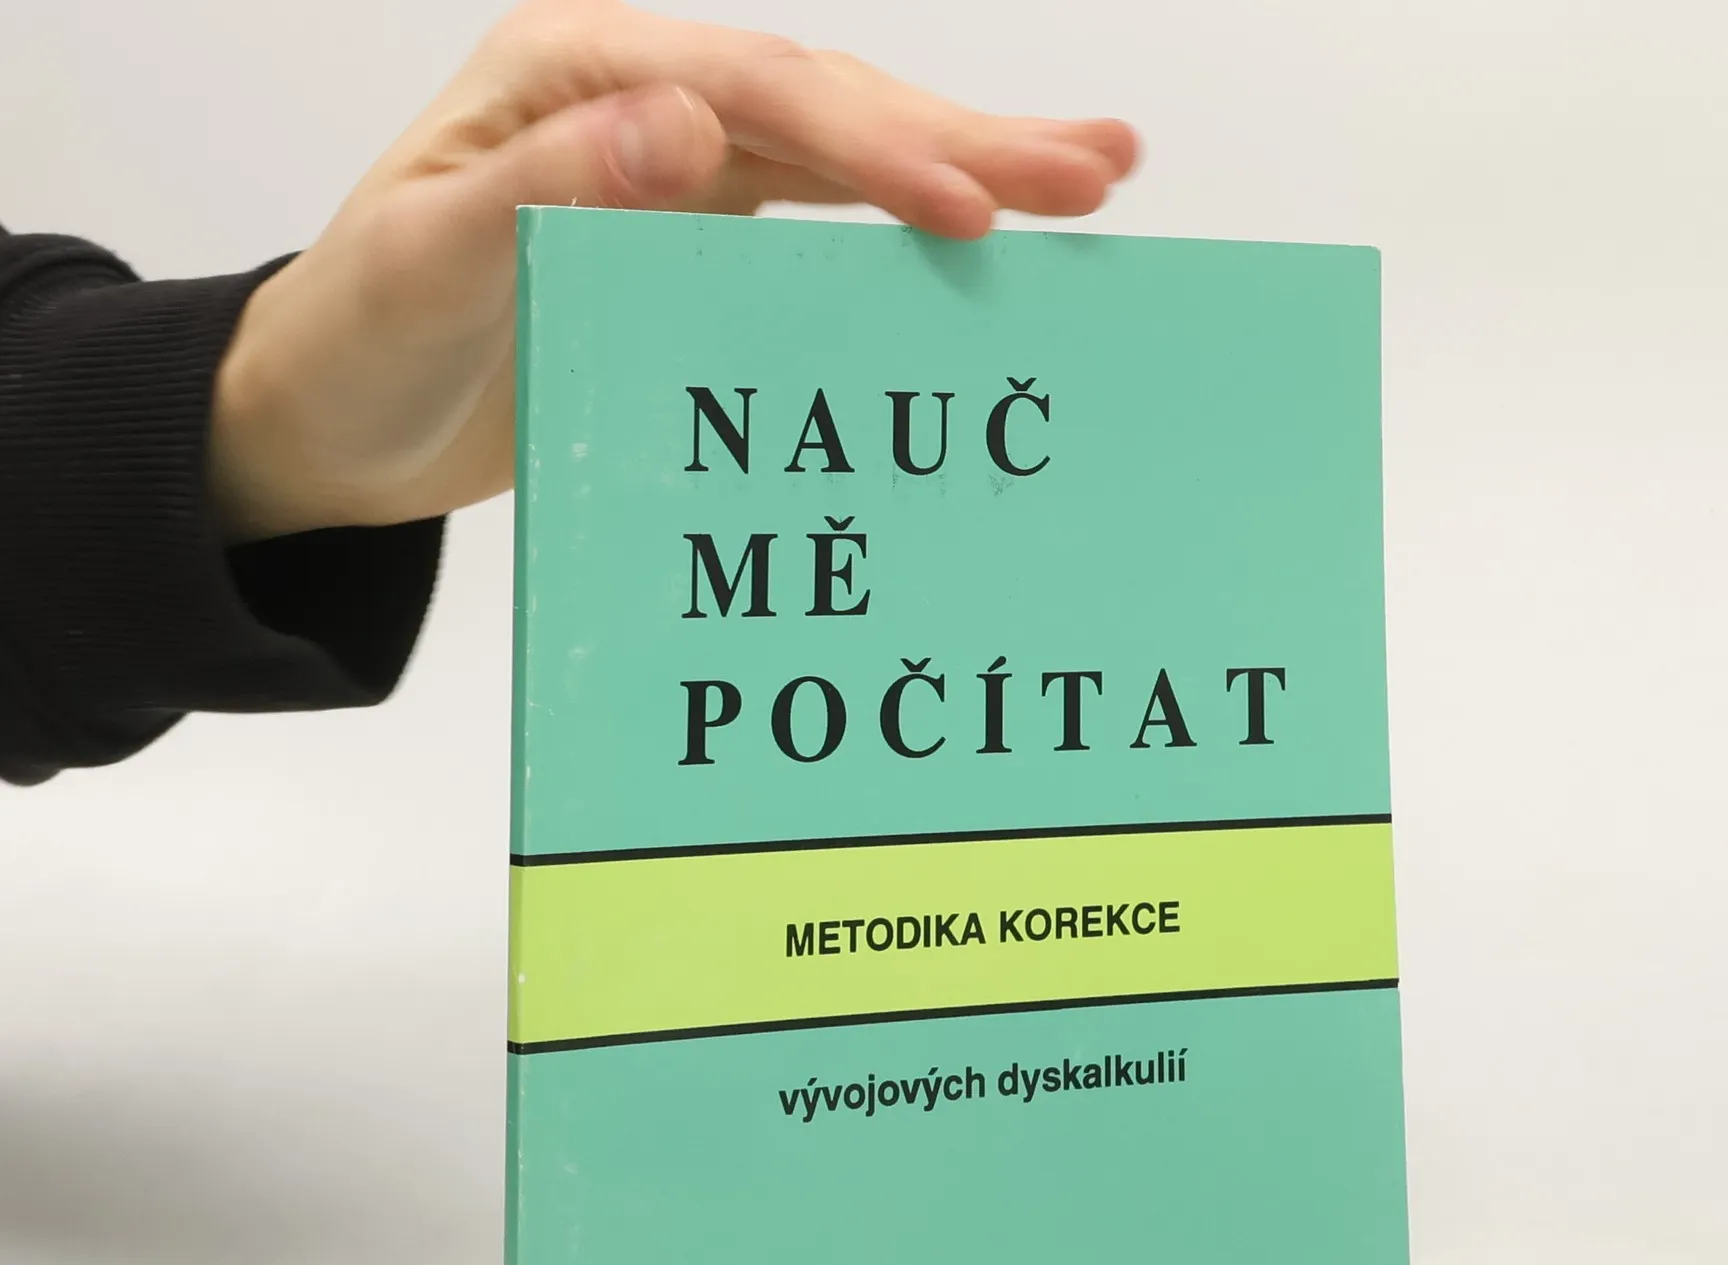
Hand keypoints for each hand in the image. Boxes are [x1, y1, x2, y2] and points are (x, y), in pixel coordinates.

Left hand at [208, 0, 1137, 542]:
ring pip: (843, 155)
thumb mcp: (426, 264)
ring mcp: (675, 173)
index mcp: (575, 76)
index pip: (755, 94)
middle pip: (827, 105)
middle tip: (1098, 169)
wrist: (329, 424)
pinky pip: (820, 227)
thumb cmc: (357, 342)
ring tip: (1088, 180)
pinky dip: (904, 232)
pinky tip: (981, 241)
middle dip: (965, 138)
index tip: (974, 211)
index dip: (875, 147)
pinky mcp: (693, 246)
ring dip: (964, 167)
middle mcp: (638, 104)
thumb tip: (685, 120)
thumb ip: (547, 188)